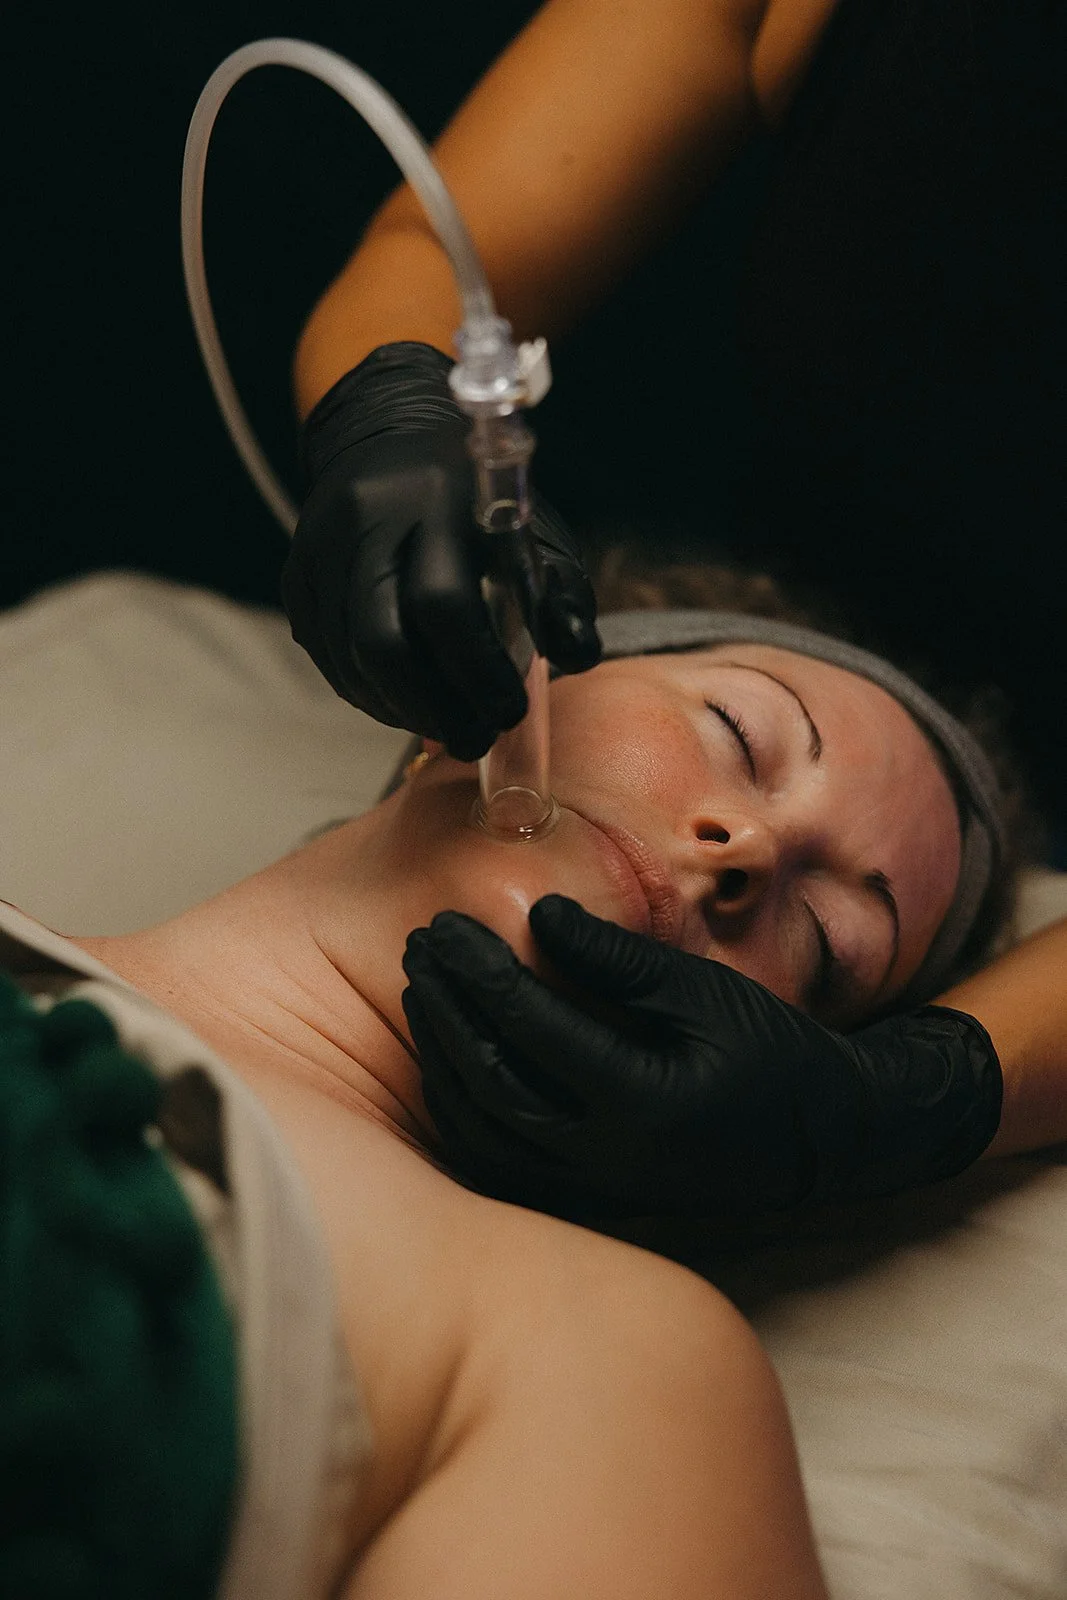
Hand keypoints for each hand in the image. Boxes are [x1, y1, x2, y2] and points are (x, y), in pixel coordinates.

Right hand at [282, 342, 599, 760]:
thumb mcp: (534, 531)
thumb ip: (561, 593)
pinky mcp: (298, 580)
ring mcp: (320, 551)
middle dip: (433, 708)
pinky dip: (373, 694)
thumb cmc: (476, 500)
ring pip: (350, 661)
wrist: (387, 438)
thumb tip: (578, 656)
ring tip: (447, 724)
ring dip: (403, 709)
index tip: (509, 710)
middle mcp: (367, 521)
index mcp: (437, 501)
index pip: (442, 603)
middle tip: (474, 738)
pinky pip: (330, 659)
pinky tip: (409, 701)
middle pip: (381, 643)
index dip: (476, 672)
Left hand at [402, 895, 1002, 1218]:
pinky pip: (496, 1163)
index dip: (481, 973)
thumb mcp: (705, 994)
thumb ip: (620, 961)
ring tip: (423, 992)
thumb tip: (541, 917)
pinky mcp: (583, 1201)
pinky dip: (459, 1111)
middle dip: (446, 1008)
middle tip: (420, 948)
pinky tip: (445, 1059)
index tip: (446, 927)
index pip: (531, 1028)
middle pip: (491, 1078)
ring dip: (441, 1057)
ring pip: (482, 1130)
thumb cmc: (767, 1053)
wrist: (817, 1141)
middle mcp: (607, 1155)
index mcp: (643, 1099)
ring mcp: (591, 1187)